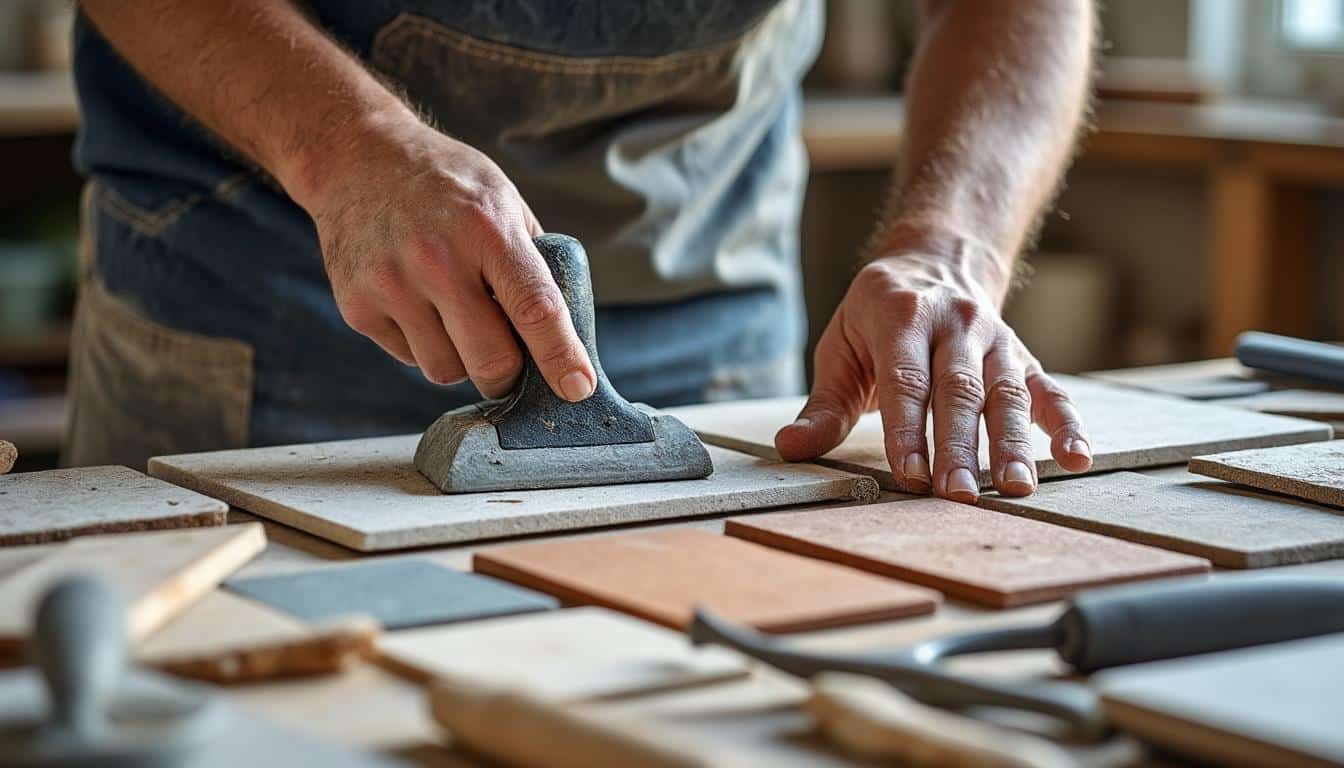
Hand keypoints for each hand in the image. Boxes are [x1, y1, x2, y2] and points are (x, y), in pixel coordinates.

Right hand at [291, 116, 595, 401]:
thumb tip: (562, 332)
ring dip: (463, 359)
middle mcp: (437, 259)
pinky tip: (421, 305)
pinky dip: (425, 344)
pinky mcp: (358, 306)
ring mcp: (392, 284)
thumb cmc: (445, 183)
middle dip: (509, 374)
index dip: (561, 356)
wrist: (358, 158)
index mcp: (486, 228)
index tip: (577, 387)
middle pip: (490, 360)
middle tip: (511, 363)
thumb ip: (532, 262)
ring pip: (446, 370)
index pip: (535, 308)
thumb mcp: (502, 200)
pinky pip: (409, 358)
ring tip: (457, 316)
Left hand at [774, 236, 1090, 500]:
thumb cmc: (876, 317)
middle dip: (960, 447)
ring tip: (1016, 489)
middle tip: (959, 497)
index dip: (908, 430)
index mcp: (900, 316)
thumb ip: (823, 405)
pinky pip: (1049, 391)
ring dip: (1014, 444)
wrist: (934, 261)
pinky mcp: (1023, 356)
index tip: (910, 475)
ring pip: (1007, 394)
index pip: (906, 381)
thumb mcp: (840, 347)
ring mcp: (995, 339)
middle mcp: (954, 323)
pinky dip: (1067, 425)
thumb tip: (792, 449)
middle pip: (960, 391)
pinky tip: (1076, 459)